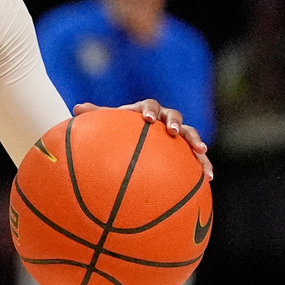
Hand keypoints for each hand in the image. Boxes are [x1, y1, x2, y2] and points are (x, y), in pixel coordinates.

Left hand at [73, 99, 213, 180]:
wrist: (136, 142)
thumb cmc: (120, 133)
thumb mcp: (109, 126)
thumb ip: (96, 116)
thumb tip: (76, 109)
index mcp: (146, 111)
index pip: (149, 105)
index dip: (149, 110)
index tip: (145, 118)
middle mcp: (165, 120)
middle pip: (174, 116)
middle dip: (175, 122)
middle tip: (173, 130)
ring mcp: (178, 135)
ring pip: (190, 134)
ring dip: (196, 141)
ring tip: (201, 152)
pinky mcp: (187, 151)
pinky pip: (198, 157)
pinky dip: (204, 164)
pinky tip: (208, 178)